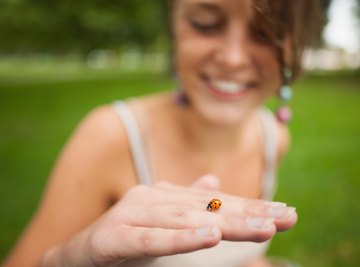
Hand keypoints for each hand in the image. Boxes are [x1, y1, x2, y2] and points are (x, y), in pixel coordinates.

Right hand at [44, 175, 296, 266]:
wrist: (78, 253)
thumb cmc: (125, 237)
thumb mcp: (162, 222)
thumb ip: (187, 203)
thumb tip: (214, 183)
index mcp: (166, 197)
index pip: (215, 202)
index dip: (250, 206)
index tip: (285, 212)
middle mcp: (154, 199)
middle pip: (208, 207)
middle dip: (250, 213)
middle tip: (286, 216)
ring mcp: (134, 215)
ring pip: (186, 220)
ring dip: (225, 223)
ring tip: (262, 227)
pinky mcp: (116, 236)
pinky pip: (153, 239)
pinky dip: (181, 238)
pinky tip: (209, 236)